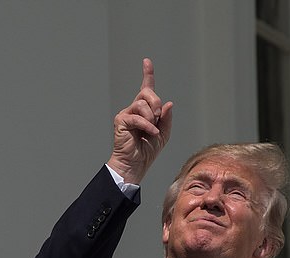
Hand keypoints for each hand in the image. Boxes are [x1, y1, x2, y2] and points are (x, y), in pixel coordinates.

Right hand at [108, 58, 172, 183]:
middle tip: (158, 116)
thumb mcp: (163, 133)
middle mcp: (134, 109)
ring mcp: (126, 114)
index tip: (147, 61)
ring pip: (142, 104)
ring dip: (152, 117)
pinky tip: (151, 133)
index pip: (146, 89)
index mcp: (145, 110)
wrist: (135, 164)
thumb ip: (166, 118)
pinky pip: (137, 117)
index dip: (147, 74)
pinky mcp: (121, 121)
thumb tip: (168, 103)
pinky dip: (147, 125)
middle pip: (147, 92)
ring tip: (152, 130)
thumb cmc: (147, 151)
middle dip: (156, 102)